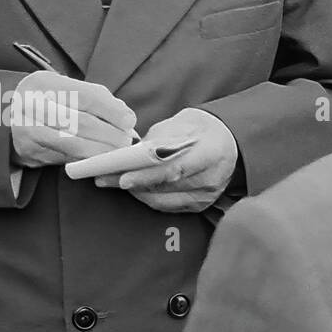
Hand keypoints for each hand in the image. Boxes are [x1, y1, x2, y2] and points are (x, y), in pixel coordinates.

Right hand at [9, 71, 136, 167]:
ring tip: (116, 153)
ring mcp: (28, 131)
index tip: (129, 121)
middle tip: (125, 142)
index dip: (111, 110)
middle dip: (109, 135)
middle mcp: (31, 105)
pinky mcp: (30, 153)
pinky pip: (64, 159)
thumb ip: (95, 98)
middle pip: (80, 122)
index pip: (84, 96)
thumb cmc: (45, 101)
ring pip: (73, 144)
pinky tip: (98, 161)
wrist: (3, 119)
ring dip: (100, 151)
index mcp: (43, 83)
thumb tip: (126, 117)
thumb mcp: (64, 89)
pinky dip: (86, 161)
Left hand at [94, 108, 237, 212]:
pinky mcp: (199, 205)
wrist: (227, 140)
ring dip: (135, 192)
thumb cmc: (199, 128)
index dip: (146, 176)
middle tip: (104, 178)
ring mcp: (206, 196)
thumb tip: (127, 155)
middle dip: (131, 183)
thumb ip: (156, 141)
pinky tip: (134, 188)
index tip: (122, 178)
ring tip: (113, 181)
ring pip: (162, 200)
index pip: (173, 169)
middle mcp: (210, 179)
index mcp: (210, 152)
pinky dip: (148, 197)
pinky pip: (167, 206)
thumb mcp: (179, 124)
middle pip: (165, 187)